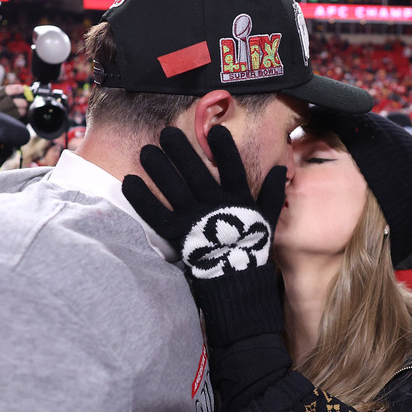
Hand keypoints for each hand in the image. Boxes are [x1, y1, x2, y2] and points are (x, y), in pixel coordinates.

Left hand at [122, 126, 285, 277]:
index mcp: (239, 200)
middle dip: (182, 153)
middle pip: (197, 175)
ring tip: (146, 150)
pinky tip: (130, 181)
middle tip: (166, 132)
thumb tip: (282, 168)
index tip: (216, 131)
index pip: (233, 170)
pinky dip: (142, 199)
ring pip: (175, 190)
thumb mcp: (267, 217)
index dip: (226, 151)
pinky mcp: (177, 236)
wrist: (236, 281)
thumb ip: (273, 192)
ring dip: (160, 170)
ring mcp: (195, 221)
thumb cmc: (250, 244)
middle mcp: (215, 207)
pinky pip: (156, 214)